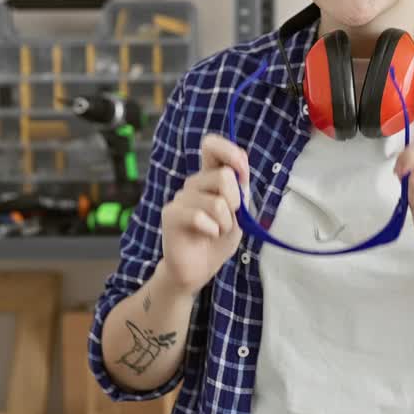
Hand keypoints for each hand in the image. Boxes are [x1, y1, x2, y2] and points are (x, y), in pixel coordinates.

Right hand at [159, 134, 245, 295]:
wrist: (199, 268)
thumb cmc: (219, 239)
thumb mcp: (239, 212)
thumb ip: (240, 188)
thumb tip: (240, 168)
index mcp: (210, 177)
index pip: (212, 145)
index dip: (229, 150)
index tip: (243, 172)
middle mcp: (193, 183)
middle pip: (224, 176)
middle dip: (236, 202)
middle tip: (228, 219)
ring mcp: (180, 198)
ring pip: (217, 202)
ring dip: (225, 223)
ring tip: (217, 231)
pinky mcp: (171, 215)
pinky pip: (200, 216)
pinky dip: (213, 230)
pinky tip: (207, 236)